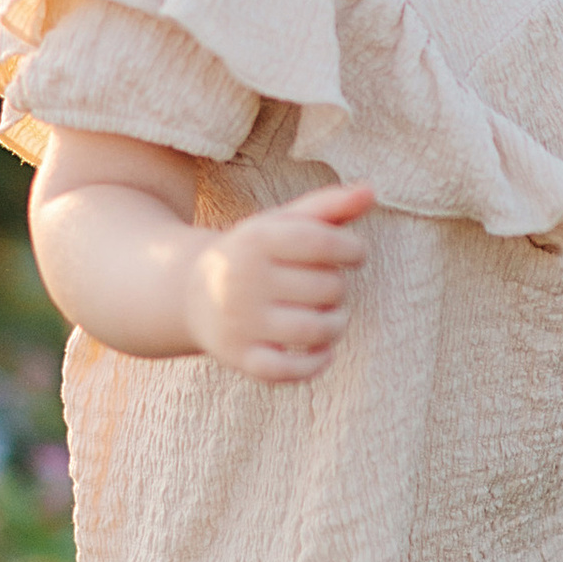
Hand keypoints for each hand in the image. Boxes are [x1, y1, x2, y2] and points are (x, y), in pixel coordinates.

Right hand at [185, 179, 374, 381]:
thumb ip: (329, 205)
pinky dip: (314, 364)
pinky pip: (287, 370)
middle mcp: (243, 279)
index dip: (353, 248)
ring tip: (333, 316)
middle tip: (328, 285)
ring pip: (314, 330)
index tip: (355, 253)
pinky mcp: (238, 356)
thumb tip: (372, 191)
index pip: (323, 242)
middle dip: (338, 287)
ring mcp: (239, 321)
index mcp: (256, 239)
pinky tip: (322, 350)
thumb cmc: (254, 253)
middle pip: (327, 288)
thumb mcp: (283, 223)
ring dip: (336, 325)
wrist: (190, 293)